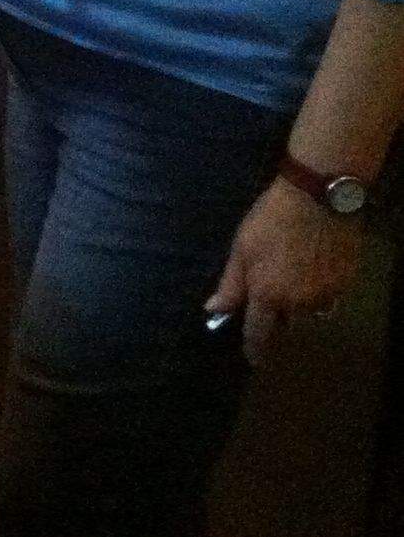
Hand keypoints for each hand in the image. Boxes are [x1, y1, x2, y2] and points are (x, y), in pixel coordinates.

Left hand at [207, 178, 364, 363]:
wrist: (319, 199)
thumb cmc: (271, 220)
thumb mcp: (242, 249)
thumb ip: (230, 285)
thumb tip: (214, 310)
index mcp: (268, 295)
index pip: (259, 333)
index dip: (255, 349)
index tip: (255, 360)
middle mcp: (299, 303)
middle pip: (288, 323)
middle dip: (278, 317)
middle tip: (272, 295)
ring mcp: (326, 294)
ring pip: (310, 311)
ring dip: (300, 302)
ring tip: (293, 273)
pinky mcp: (346, 283)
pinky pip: (329, 296)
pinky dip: (319, 289)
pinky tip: (313, 265)